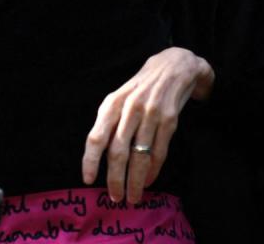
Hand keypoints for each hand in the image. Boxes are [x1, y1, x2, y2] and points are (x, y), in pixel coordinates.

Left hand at [81, 47, 214, 202]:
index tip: (89, 180)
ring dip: (135, 181)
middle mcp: (130, 109)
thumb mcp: (120, 97)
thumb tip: (97, 156)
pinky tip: (148, 181)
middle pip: (118, 151)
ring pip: (140, 156)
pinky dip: (152, 171)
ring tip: (132, 196)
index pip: (96, 136)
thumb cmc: (141, 87)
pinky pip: (159, 153)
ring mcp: (151, 115)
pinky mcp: (169, 121)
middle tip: (115, 197)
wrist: (174, 67)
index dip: (91, 160)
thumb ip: (109, 122)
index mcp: (112, 103)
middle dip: (115, 178)